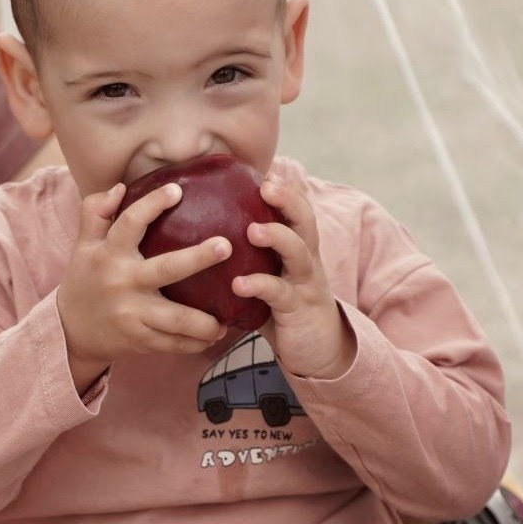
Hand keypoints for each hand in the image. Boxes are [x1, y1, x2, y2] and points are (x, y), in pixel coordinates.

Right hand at [57, 181, 229, 392]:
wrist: (68, 332)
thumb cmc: (84, 280)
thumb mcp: (82, 245)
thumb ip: (95, 213)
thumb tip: (119, 188)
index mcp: (108, 254)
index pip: (130, 223)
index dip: (152, 204)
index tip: (176, 190)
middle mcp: (122, 283)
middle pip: (166, 269)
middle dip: (197, 258)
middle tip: (225, 246)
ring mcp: (131, 314)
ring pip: (175, 318)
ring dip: (204, 322)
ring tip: (226, 320)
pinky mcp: (138, 339)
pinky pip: (172, 343)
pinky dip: (194, 342)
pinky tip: (214, 337)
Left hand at [232, 174, 355, 378]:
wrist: (318, 351)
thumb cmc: (283, 308)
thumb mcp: (271, 276)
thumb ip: (249, 257)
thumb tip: (204, 234)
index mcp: (299, 249)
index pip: (296, 211)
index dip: (284, 190)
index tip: (263, 172)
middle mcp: (307, 260)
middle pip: (305, 222)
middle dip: (288, 201)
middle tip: (266, 187)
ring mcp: (305, 284)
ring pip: (299, 253)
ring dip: (277, 237)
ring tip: (252, 230)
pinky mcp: (299, 309)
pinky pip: (280, 294)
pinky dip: (259, 285)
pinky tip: (238, 284)